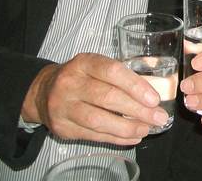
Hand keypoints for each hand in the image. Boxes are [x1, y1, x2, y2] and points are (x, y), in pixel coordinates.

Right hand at [21, 53, 168, 144]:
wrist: (43, 92)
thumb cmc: (80, 77)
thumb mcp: (95, 66)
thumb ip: (120, 76)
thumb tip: (152, 95)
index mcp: (83, 63)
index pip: (112, 71)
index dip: (135, 86)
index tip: (154, 99)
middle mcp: (70, 83)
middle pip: (107, 97)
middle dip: (137, 109)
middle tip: (158, 117)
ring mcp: (63, 106)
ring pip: (98, 120)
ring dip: (127, 127)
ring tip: (146, 129)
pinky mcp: (62, 127)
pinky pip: (93, 135)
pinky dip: (116, 138)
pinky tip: (132, 137)